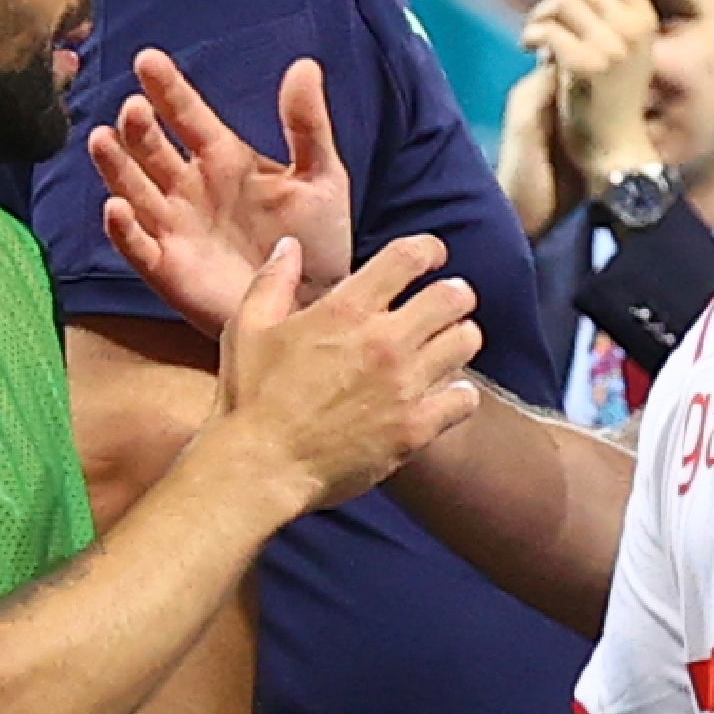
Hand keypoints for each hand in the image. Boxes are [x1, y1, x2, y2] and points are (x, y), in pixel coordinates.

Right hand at [89, 53, 357, 339]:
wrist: (318, 302)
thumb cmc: (316, 238)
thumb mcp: (322, 176)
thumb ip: (308, 124)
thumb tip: (305, 65)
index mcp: (224, 158)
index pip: (188, 115)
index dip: (168, 89)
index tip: (148, 59)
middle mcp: (190, 187)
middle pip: (152, 150)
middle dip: (139, 128)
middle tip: (133, 107)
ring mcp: (173, 225)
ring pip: (133, 189)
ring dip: (117, 166)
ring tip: (104, 138)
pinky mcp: (166, 267)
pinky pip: (137, 245)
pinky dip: (124, 228)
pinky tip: (117, 207)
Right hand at [213, 238, 486, 509]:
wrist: (257, 468)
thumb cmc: (248, 398)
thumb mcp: (247, 328)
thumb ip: (273, 280)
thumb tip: (290, 245)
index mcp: (346, 310)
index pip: (410, 257)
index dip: (429, 251)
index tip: (432, 257)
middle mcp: (384, 341)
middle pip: (454, 297)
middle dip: (453, 296)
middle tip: (444, 305)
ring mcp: (404, 385)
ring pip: (466, 342)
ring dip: (458, 340)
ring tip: (443, 349)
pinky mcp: (415, 428)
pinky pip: (465, 398)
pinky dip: (459, 394)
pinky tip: (442, 396)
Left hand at [519, 0, 663, 198]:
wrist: (614, 149)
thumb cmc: (611, 99)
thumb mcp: (623, 49)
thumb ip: (607, 14)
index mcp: (645, 20)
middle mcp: (633, 28)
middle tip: (546, 19)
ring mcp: (612, 47)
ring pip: (562, 1)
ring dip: (539, 16)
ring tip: (535, 37)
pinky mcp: (586, 66)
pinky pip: (549, 30)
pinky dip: (532, 36)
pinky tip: (529, 49)